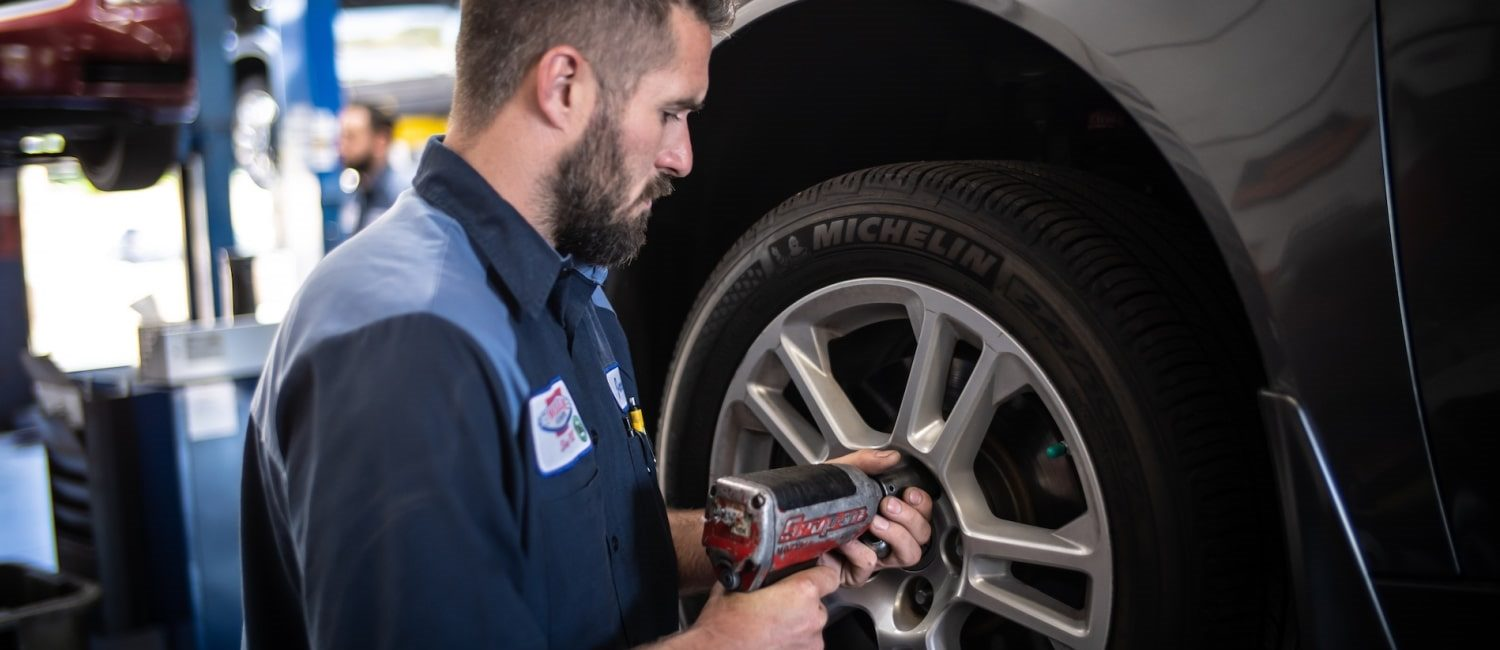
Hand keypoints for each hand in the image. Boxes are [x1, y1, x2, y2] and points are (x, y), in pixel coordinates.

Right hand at [666, 565, 839, 649]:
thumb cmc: (723, 627)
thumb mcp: (735, 585)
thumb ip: (754, 573)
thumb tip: (753, 564)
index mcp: (802, 593)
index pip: (829, 576)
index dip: (818, 573)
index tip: (808, 573)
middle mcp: (812, 619)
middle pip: (817, 603)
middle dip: (800, 602)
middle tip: (777, 604)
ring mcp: (810, 644)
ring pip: (810, 626)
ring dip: (796, 624)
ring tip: (771, 627)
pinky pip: (802, 645)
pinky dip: (791, 642)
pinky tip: (770, 641)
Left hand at [821, 450, 934, 586]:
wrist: (785, 523)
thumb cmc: (814, 502)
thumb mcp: (839, 474)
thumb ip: (865, 463)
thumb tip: (891, 457)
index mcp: (887, 513)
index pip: (920, 512)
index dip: (921, 504)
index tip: (909, 493)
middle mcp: (885, 536)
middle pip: (921, 535)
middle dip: (911, 518)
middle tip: (888, 505)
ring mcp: (873, 555)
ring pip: (908, 554)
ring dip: (897, 535)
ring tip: (875, 523)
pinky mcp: (855, 572)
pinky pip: (870, 565)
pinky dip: (860, 551)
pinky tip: (847, 540)